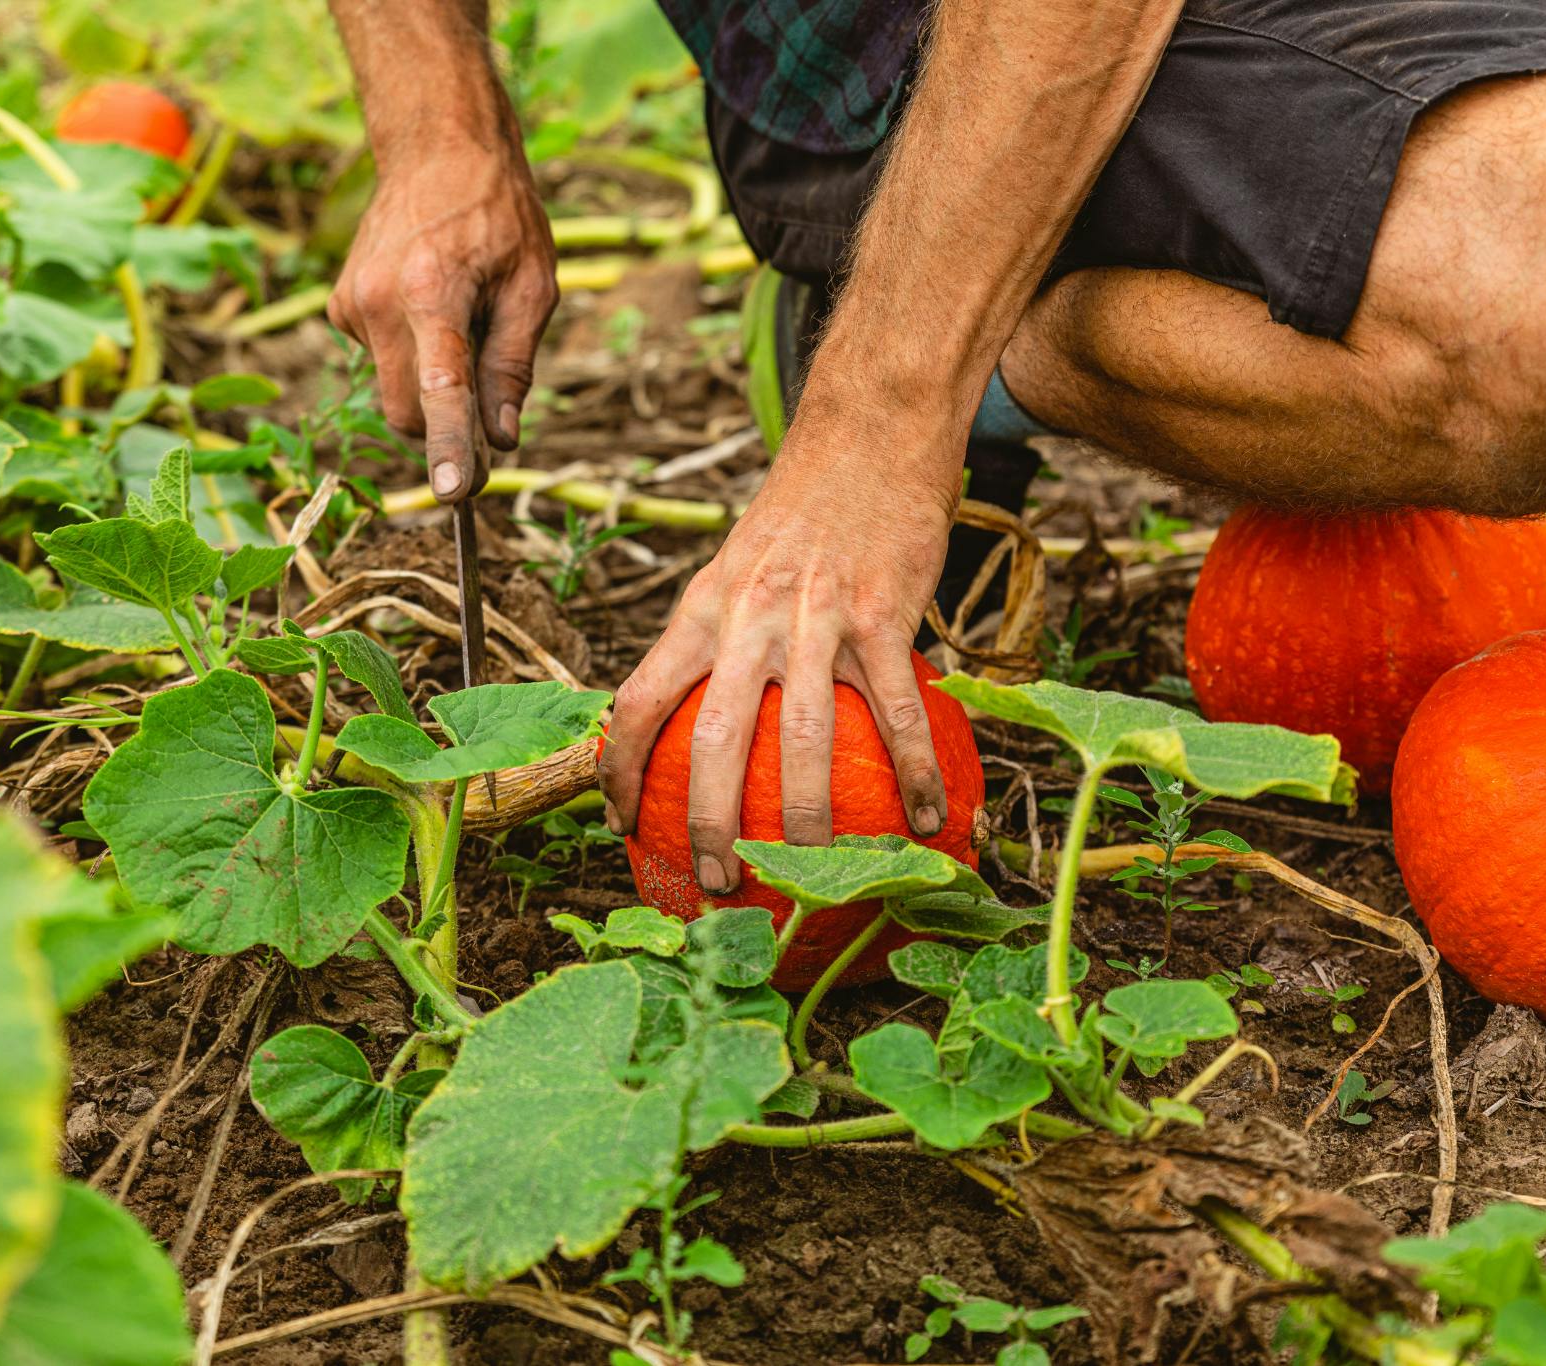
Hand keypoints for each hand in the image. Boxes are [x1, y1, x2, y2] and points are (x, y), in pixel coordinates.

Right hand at [327, 138, 556, 500]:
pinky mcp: (340, 306)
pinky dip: (411, 353)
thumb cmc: (499, 213)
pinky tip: (431, 302)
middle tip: (491, 416)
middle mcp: (377, 302)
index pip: (440, 389)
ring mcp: (351, 305)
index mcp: (431, 293)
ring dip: (430, 382)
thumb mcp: (533, 287)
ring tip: (463, 315)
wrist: (438, 147)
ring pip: (393, 389)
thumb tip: (504, 438)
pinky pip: (382, 359)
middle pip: (405, 412)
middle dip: (444, 428)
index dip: (450, 446)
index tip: (453, 492)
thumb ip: (514, 365)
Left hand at [597, 401, 965, 892]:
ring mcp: (816, 617)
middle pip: (712, 741)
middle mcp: (747, 617)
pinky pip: (899, 711)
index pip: (637, 699)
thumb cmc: (803, 509)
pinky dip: (914, 773)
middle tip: (716, 884)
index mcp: (700, 608)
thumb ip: (718, 635)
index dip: (617, 769)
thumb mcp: (735, 566)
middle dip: (707, 825)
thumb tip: (702, 714)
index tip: (620, 823)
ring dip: (807, 820)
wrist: (868, 433)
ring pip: (804, 741)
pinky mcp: (884, 613)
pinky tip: (929, 818)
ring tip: (813, 874)